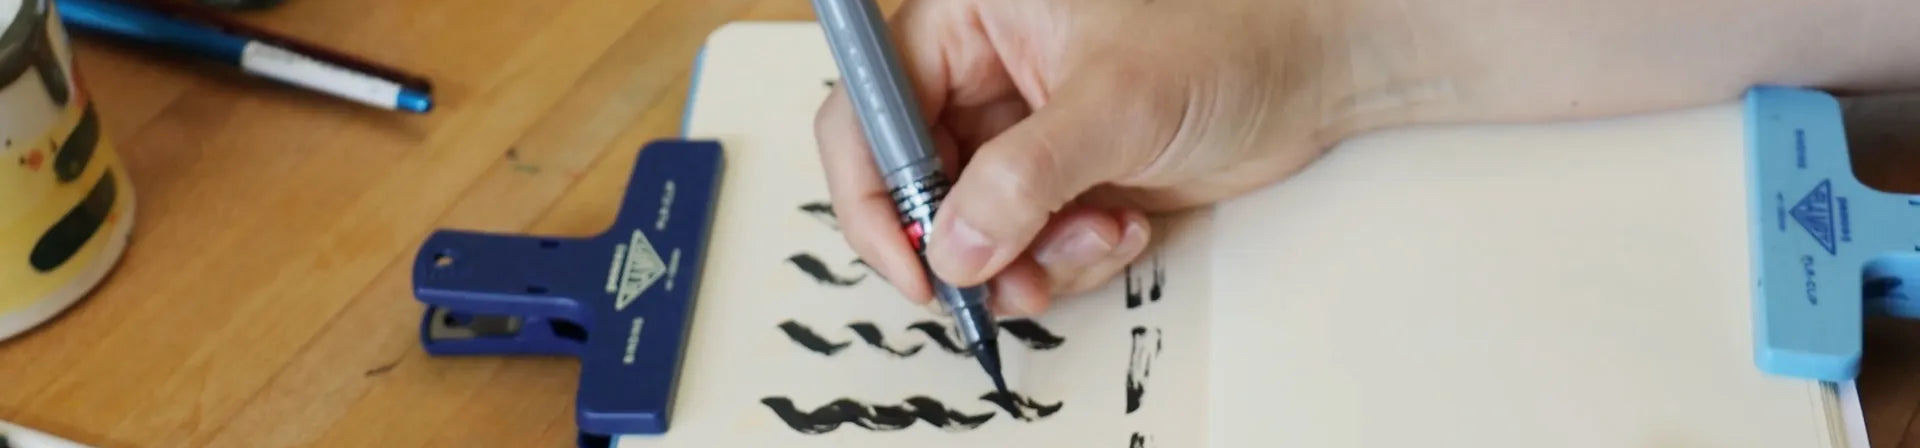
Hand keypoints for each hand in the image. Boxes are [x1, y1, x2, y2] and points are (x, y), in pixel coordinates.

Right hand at [814, 0, 1360, 315]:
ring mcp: (1018, 133)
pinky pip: (1023, 247)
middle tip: (1004, 281)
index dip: (875, 192)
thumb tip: (955, 245)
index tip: (911, 260)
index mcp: (969, 18)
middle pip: (912, 182)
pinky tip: (1121, 225)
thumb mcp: (1115, 105)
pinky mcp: (1057, 182)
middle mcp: (981, 74)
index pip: (872, 109)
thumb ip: (1024, 178)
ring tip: (1092, 239)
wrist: (1308, 76)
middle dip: (963, 243)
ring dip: (1025, 259)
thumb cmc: (1225, 41)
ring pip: (969, 229)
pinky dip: (1065, 259)